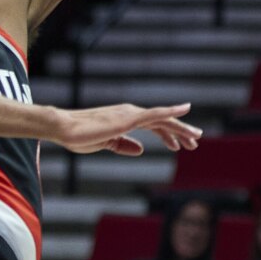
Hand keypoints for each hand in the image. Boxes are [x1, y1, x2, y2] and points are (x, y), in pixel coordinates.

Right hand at [50, 102, 201, 155]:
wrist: (65, 129)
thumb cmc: (80, 136)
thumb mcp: (106, 144)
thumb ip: (123, 145)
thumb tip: (141, 150)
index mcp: (126, 119)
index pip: (154, 126)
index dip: (168, 135)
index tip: (180, 145)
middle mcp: (131, 113)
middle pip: (162, 122)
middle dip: (180, 132)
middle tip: (195, 142)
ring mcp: (131, 114)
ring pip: (163, 119)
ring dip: (181, 128)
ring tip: (195, 138)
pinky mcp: (129, 117)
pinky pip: (155, 113)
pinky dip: (171, 111)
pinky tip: (185, 110)